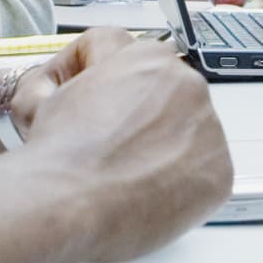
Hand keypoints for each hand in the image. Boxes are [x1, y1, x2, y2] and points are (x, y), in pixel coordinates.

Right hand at [23, 30, 232, 262]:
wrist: (68, 204)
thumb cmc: (58, 157)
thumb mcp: (44, 94)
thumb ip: (68, 82)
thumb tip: (64, 89)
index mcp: (148, 57)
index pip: (132, 61)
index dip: (101, 86)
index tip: (92, 107)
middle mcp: (187, 84)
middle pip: (164, 99)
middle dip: (139, 121)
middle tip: (107, 149)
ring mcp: (209, 127)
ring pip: (186, 137)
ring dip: (161, 153)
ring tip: (123, 178)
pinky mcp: (219, 171)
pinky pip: (200, 176)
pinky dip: (178, 188)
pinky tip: (144, 195)